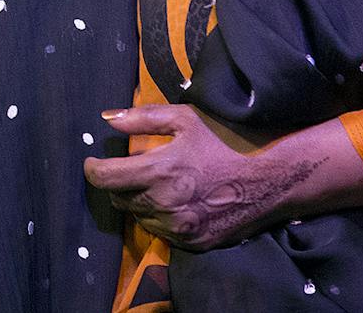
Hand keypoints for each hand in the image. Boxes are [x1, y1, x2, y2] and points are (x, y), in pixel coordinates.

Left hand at [84, 105, 315, 251]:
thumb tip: (107, 119)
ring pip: (138, 217)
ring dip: (137, 201)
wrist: (270, 178)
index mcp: (159, 172)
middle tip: (129, 169)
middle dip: (117, 183)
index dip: (92, 169)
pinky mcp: (193, 243)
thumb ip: (142, 119)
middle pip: (118, 199)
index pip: (105, 179)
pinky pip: (160, 232)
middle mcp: (165, 205)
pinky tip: (172, 200)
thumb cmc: (226, 141)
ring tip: (154, 184)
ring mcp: (179, 229)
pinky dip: (158, 217)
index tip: (92, 162)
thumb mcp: (185, 119)